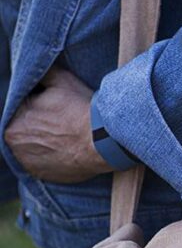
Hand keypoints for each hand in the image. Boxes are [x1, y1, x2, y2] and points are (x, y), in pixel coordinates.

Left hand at [4, 65, 112, 182]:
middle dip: (38, 123)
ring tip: (64, 134)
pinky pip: (43, 162)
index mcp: (12, 124)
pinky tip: (66, 147)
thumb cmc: (81, 110)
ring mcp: (29, 165)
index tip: (54, 105)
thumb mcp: (60, 80)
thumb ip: (42, 73)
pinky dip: (51, 155)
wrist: (104, 142)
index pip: (21, 109)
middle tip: (60, 119)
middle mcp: (15, 148)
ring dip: (43, 140)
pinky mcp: (44, 176)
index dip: (37, 104)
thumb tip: (35, 71)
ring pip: (32, 146)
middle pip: (25, 129)